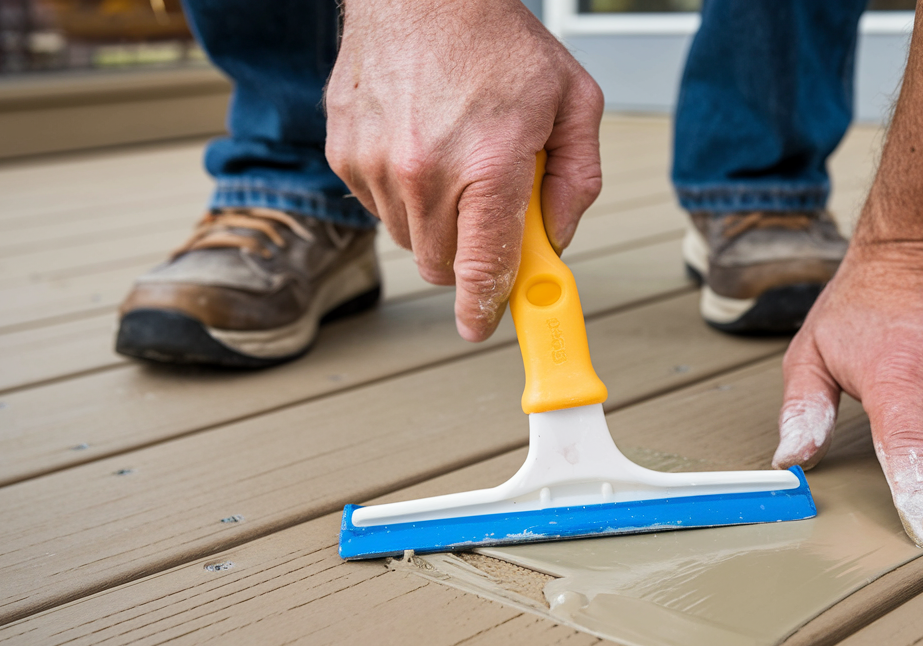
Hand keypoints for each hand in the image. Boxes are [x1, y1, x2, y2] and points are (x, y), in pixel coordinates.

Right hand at [325, 0, 603, 340]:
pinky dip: (403, 193)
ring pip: (408, 239)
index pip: (484, 266)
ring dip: (436, 222)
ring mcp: (377, 164)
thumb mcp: (574, 102)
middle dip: (470, 256)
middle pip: (443, 265)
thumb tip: (556, 239)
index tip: (483, 327)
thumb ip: (578, 181)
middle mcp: (425, 171)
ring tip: (456, 161)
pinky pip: (377, 206)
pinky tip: (422, 145)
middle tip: (489, 214)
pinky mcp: (345, 155)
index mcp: (489, 162)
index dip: (485, 309)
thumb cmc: (499, 42)